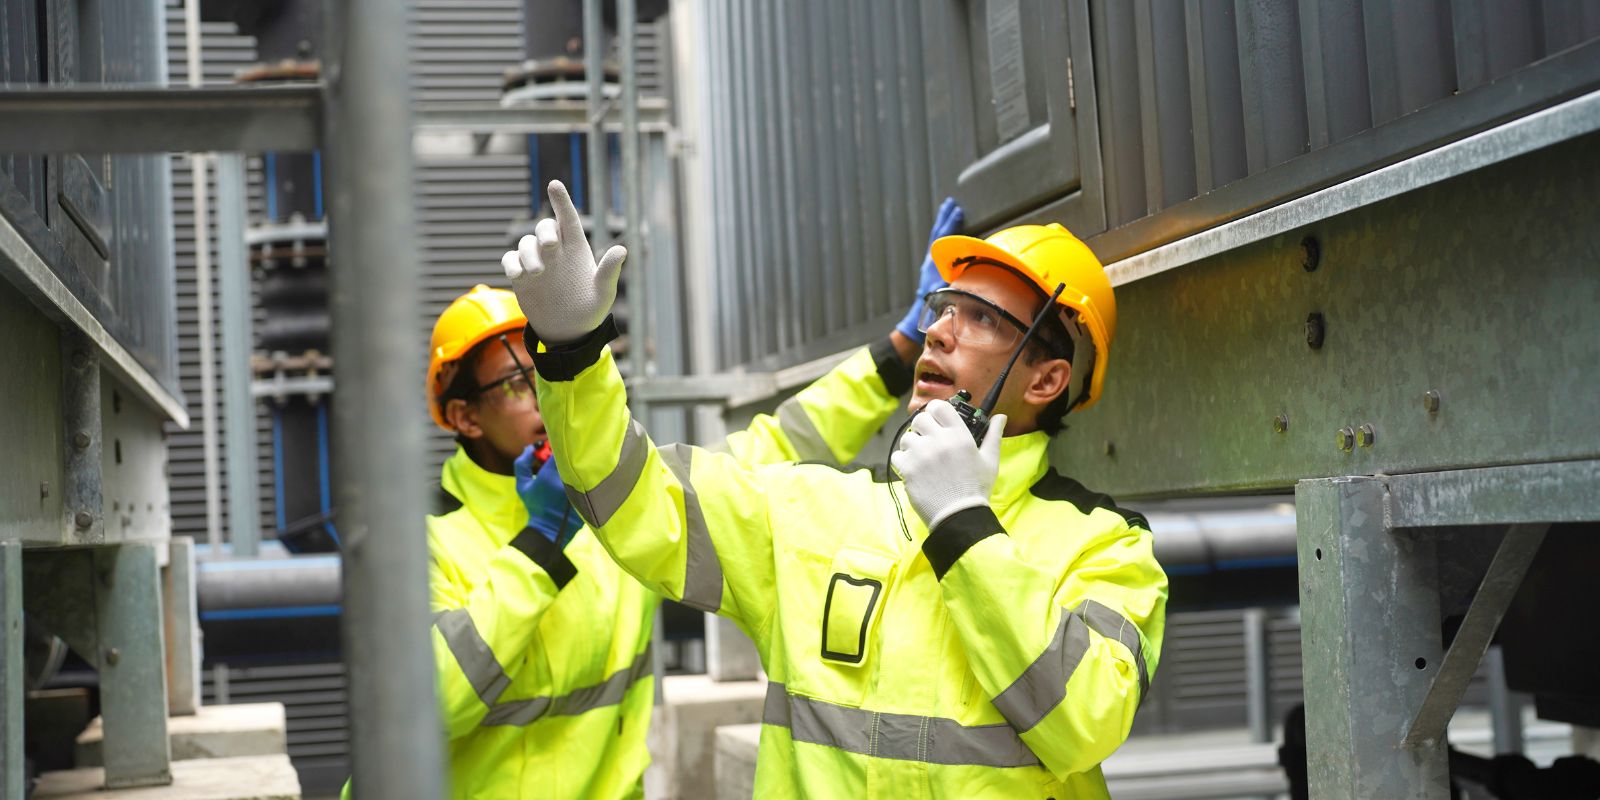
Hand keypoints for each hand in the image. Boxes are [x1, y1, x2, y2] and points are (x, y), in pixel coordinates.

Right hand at [501, 180, 626, 343]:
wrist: (568, 331)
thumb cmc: (590, 310)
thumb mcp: (603, 293)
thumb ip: (609, 272)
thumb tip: (622, 249)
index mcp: (576, 249)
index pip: (568, 219)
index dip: (562, 201)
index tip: (554, 185)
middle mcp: (555, 251)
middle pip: (545, 227)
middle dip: (545, 231)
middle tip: (551, 245)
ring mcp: (537, 261)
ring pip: (525, 243)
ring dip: (529, 253)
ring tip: (537, 273)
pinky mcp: (521, 275)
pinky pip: (511, 260)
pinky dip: (511, 263)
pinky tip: (517, 275)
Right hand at [514, 445, 583, 547]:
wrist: (549, 530)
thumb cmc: (535, 506)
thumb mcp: (522, 485)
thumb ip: (522, 463)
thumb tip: (531, 448)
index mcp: (549, 475)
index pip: (557, 450)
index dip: (556, 447)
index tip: (554, 448)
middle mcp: (566, 480)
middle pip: (572, 456)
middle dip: (569, 454)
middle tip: (565, 456)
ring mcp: (580, 488)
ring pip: (583, 467)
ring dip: (579, 465)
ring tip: (574, 469)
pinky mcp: (589, 496)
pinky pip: (591, 478)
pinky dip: (587, 476)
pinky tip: (582, 479)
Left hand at [889, 400, 1004, 529]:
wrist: (959, 515)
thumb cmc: (976, 488)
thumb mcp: (990, 460)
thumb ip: (993, 435)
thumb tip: (1001, 417)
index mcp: (959, 435)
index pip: (939, 406)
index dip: (935, 410)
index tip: (937, 419)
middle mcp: (938, 441)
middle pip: (919, 419)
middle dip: (922, 427)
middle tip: (928, 440)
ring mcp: (921, 454)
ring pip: (906, 437)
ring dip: (912, 445)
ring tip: (922, 457)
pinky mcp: (908, 469)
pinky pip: (897, 455)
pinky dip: (903, 461)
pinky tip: (914, 469)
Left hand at [894, 197, 964, 342]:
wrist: (918, 317)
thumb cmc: (932, 306)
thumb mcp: (946, 290)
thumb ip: (957, 278)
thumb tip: (969, 267)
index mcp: (933, 262)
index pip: (942, 237)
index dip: (951, 223)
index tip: (957, 210)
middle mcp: (929, 261)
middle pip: (936, 233)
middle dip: (944, 217)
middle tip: (949, 203)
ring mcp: (928, 265)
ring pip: (935, 239)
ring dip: (941, 225)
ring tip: (946, 211)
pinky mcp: (929, 270)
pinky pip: (936, 248)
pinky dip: (941, 237)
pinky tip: (945, 234)